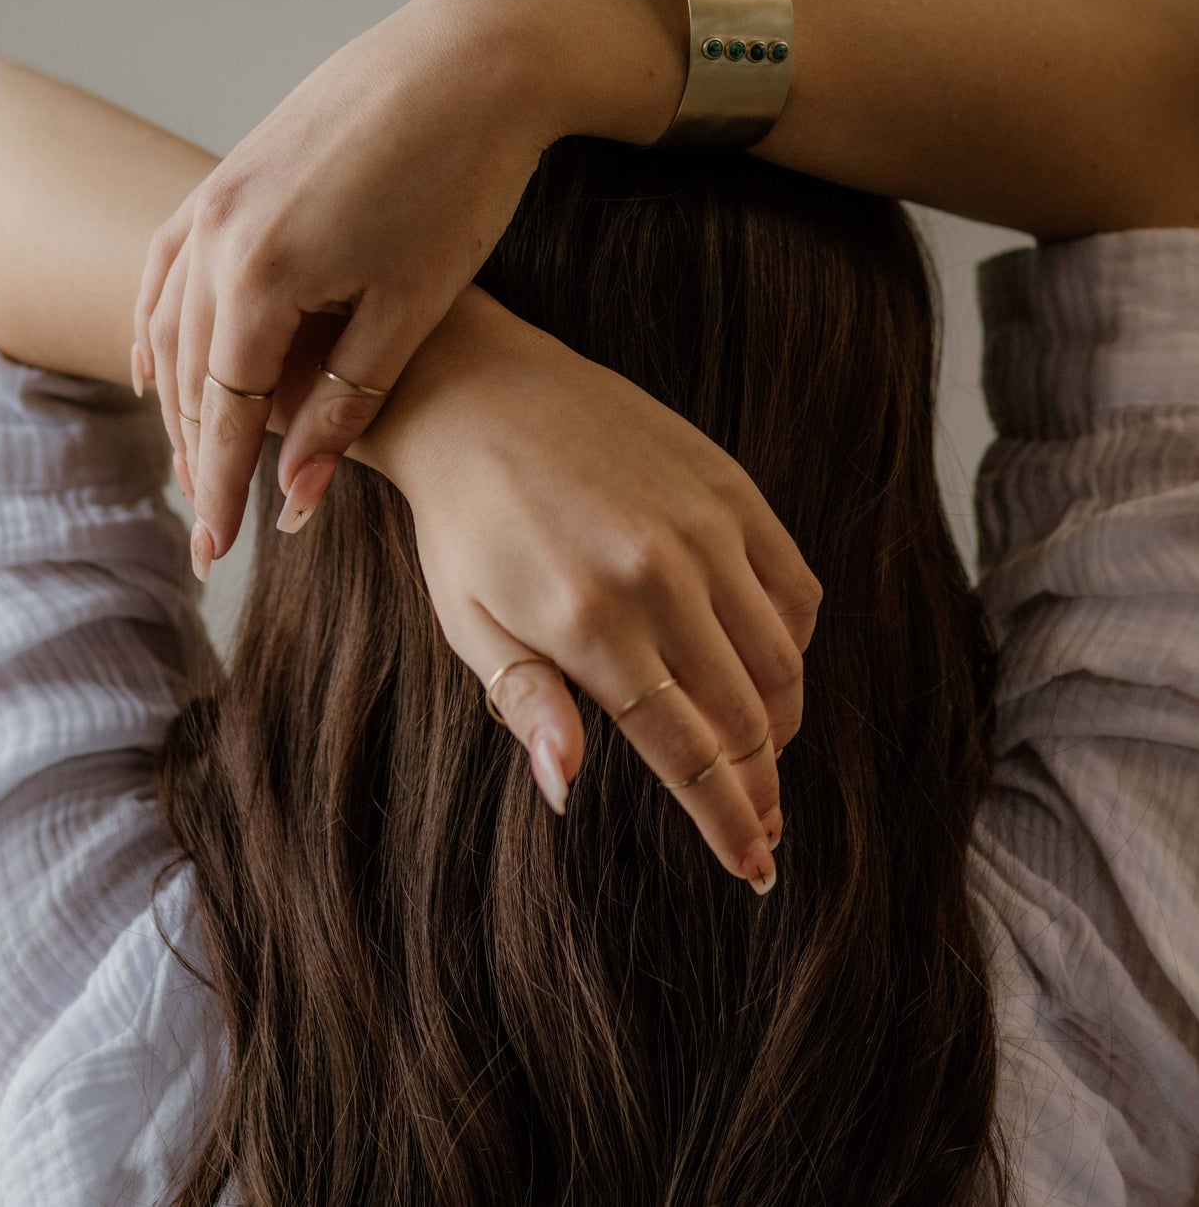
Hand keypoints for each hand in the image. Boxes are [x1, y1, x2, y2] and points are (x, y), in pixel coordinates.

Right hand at [132, 0, 559, 568]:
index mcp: (258, 277)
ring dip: (180, 399)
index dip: (222, 490)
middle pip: (190, 376)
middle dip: (201, 457)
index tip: (217, 554)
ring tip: (195, 461)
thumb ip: (345, 407)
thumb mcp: (409, 312)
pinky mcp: (230, 172)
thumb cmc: (458, 182)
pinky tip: (158, 360)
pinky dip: (159, 322)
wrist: (472, 56)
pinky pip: (169, 264)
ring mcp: (213, 197)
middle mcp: (215, 236)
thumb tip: (295, 492)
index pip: (226, 413)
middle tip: (210, 529)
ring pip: (170, 324)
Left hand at [374, 286, 821, 891]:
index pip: (685, 749)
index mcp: (589, 622)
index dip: (726, 819)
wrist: (480, 395)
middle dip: (760, 788)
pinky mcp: (731, 487)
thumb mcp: (469, 621)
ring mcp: (706, 526)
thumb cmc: (466, 524)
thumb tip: (565, 791)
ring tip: (763, 758)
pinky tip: (768, 668)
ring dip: (781, 724)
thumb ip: (527, 705)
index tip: (753, 866)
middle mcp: (661, 576)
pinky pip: (795, 588)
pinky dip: (793, 644)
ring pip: (781, 661)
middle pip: (743, 716)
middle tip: (764, 830)